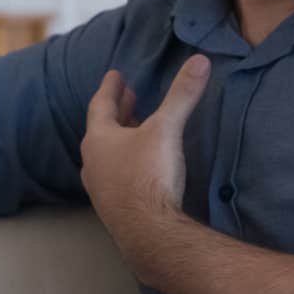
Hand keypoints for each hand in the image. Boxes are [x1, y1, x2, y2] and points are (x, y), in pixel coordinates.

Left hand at [80, 55, 209, 246]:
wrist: (147, 232)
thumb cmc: (149, 176)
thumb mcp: (167, 129)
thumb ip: (182, 95)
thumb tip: (200, 60)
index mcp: (99, 139)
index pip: (100, 105)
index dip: (110, 88)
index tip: (115, 74)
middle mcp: (93, 162)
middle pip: (103, 129)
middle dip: (118, 111)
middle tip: (128, 97)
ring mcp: (100, 188)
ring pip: (108, 154)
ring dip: (121, 138)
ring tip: (136, 128)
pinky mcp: (113, 207)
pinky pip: (115, 175)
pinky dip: (126, 162)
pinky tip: (140, 167)